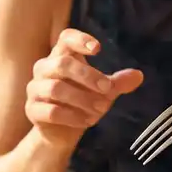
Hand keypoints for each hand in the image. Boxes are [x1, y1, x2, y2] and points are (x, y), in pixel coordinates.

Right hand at [26, 28, 143, 145]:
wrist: (62, 132)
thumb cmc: (82, 103)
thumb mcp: (103, 92)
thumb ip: (117, 83)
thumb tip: (139, 76)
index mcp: (61, 57)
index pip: (66, 39)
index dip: (80, 40)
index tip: (98, 49)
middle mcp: (44, 69)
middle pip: (62, 63)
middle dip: (88, 76)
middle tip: (108, 89)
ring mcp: (35, 89)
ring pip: (55, 88)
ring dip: (82, 99)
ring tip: (100, 110)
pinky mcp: (32, 110)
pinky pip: (51, 111)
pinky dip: (72, 117)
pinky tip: (86, 121)